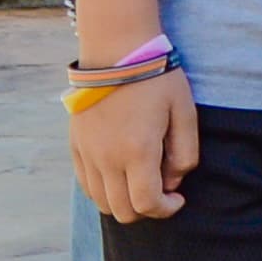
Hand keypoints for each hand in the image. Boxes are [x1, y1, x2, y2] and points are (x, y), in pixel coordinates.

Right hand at [72, 66, 198, 222]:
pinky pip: (87, 184)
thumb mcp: (184, 111)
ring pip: (102, 202)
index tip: (178, 198)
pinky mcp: (76, 145)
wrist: (115, 50)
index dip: (166, 209)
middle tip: (162, 190)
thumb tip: (173, 181)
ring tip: (141, 181)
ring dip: (124, 202)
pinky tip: (120, 172)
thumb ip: (185, 152)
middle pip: (122, 211)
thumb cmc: (155, 78)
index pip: (147, 204)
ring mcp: (88, 153)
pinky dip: (104, 189)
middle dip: (147, 209)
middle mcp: (107, 158)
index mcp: (137, 151)